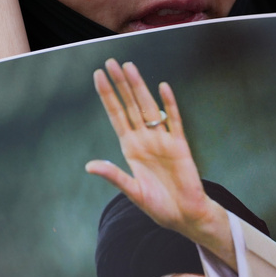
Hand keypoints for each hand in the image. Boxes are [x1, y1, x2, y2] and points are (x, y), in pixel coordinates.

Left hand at [85, 59, 234, 266]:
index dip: (107, 96)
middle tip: (112, 62)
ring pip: (150, 108)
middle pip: (131, 105)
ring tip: (130, 67)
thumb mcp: (132, 192)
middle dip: (121, 84)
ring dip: (140, 88)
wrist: (185, 215)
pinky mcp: (180, 146)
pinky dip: (170, 105)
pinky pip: (174, 121)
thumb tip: (90, 166)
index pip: (116, 115)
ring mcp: (163, 140)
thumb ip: (114, 176)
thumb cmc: (158, 206)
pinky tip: (163, 88)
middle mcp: (145, 139)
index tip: (97, 75)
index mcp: (130, 148)